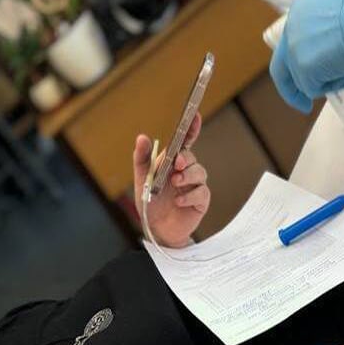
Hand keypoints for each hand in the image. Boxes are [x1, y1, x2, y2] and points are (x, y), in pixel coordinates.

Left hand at [132, 113, 209, 247]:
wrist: (156, 229)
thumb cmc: (150, 203)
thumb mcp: (141, 179)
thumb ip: (142, 159)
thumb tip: (142, 137)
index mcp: (172, 163)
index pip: (185, 142)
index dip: (191, 128)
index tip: (194, 114)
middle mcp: (185, 172)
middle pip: (191, 157)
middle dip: (185, 159)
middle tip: (176, 165)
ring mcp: (195, 186)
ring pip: (200, 172)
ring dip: (188, 176)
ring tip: (175, 183)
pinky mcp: (201, 201)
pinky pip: (201, 193)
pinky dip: (189, 195)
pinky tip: (178, 200)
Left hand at [269, 0, 343, 112]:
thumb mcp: (341, 21)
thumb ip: (327, 38)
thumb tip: (331, 60)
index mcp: (300, 10)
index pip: (289, 45)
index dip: (297, 64)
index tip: (306, 75)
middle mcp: (292, 28)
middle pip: (281, 67)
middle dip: (291, 90)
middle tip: (303, 103)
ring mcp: (294, 49)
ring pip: (302, 81)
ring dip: (327, 83)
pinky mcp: (303, 68)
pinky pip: (313, 89)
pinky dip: (333, 86)